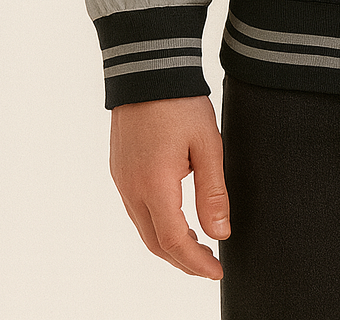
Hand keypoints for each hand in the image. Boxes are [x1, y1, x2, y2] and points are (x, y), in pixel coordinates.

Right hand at [109, 95, 229, 278]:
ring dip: (168, 244)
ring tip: (197, 244)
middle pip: (155, 243)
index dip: (196, 263)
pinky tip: (175, 218)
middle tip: (210, 263)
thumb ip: (213, 193)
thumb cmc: (180, 103)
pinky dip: (156, 224)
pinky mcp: (119, 169)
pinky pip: (136, 209)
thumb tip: (220, 233)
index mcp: (155, 185)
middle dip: (182, 260)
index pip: (174, 242)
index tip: (217, 271)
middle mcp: (131, 189)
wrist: (148, 68)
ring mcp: (121, 180)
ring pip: (143, 228)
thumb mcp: (207, 145)